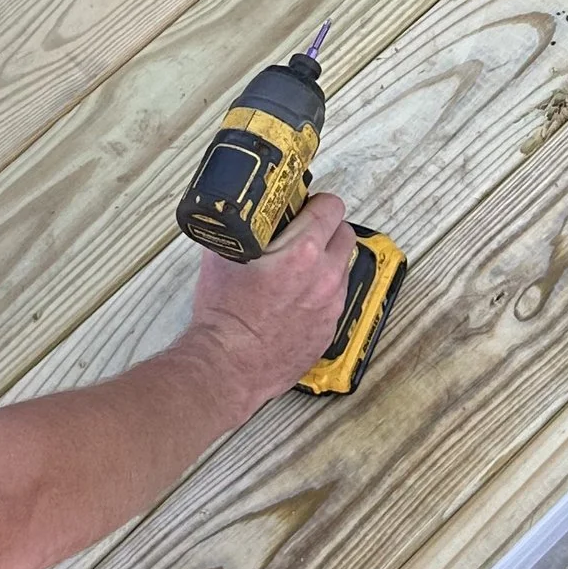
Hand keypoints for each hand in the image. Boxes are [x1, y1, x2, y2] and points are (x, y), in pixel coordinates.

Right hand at [184, 189, 356, 406]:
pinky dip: (320, 294)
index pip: (331, 207)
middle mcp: (324, 278)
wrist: (227, 365)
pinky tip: (294, 300)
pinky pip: (334, 300)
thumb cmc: (224, 315)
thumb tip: (243, 213)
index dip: (316, 203)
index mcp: (302, 253)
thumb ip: (241, 228)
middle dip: (326, 230)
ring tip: (296, 271)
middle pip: (344, 234)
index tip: (305, 207)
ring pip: (342, 268)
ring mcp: (330, 306)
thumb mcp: (223, 255)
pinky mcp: (328, 330)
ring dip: (325, 263)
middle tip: (303, 234)